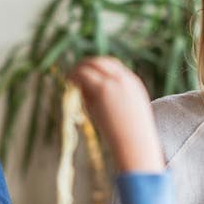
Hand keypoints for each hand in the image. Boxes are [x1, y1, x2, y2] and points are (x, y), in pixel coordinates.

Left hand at [68, 57, 163, 172]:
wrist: (135, 142)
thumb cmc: (131, 134)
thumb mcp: (125, 114)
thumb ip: (112, 101)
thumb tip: (91, 96)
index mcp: (132, 83)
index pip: (113, 65)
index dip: (98, 67)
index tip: (87, 74)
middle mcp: (123, 79)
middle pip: (102, 61)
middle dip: (87, 64)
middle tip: (74, 72)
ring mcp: (113, 83)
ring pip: (92, 65)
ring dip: (79, 69)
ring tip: (69, 76)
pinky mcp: (103, 89)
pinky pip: (85, 76)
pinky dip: (74, 75)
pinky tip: (68, 80)